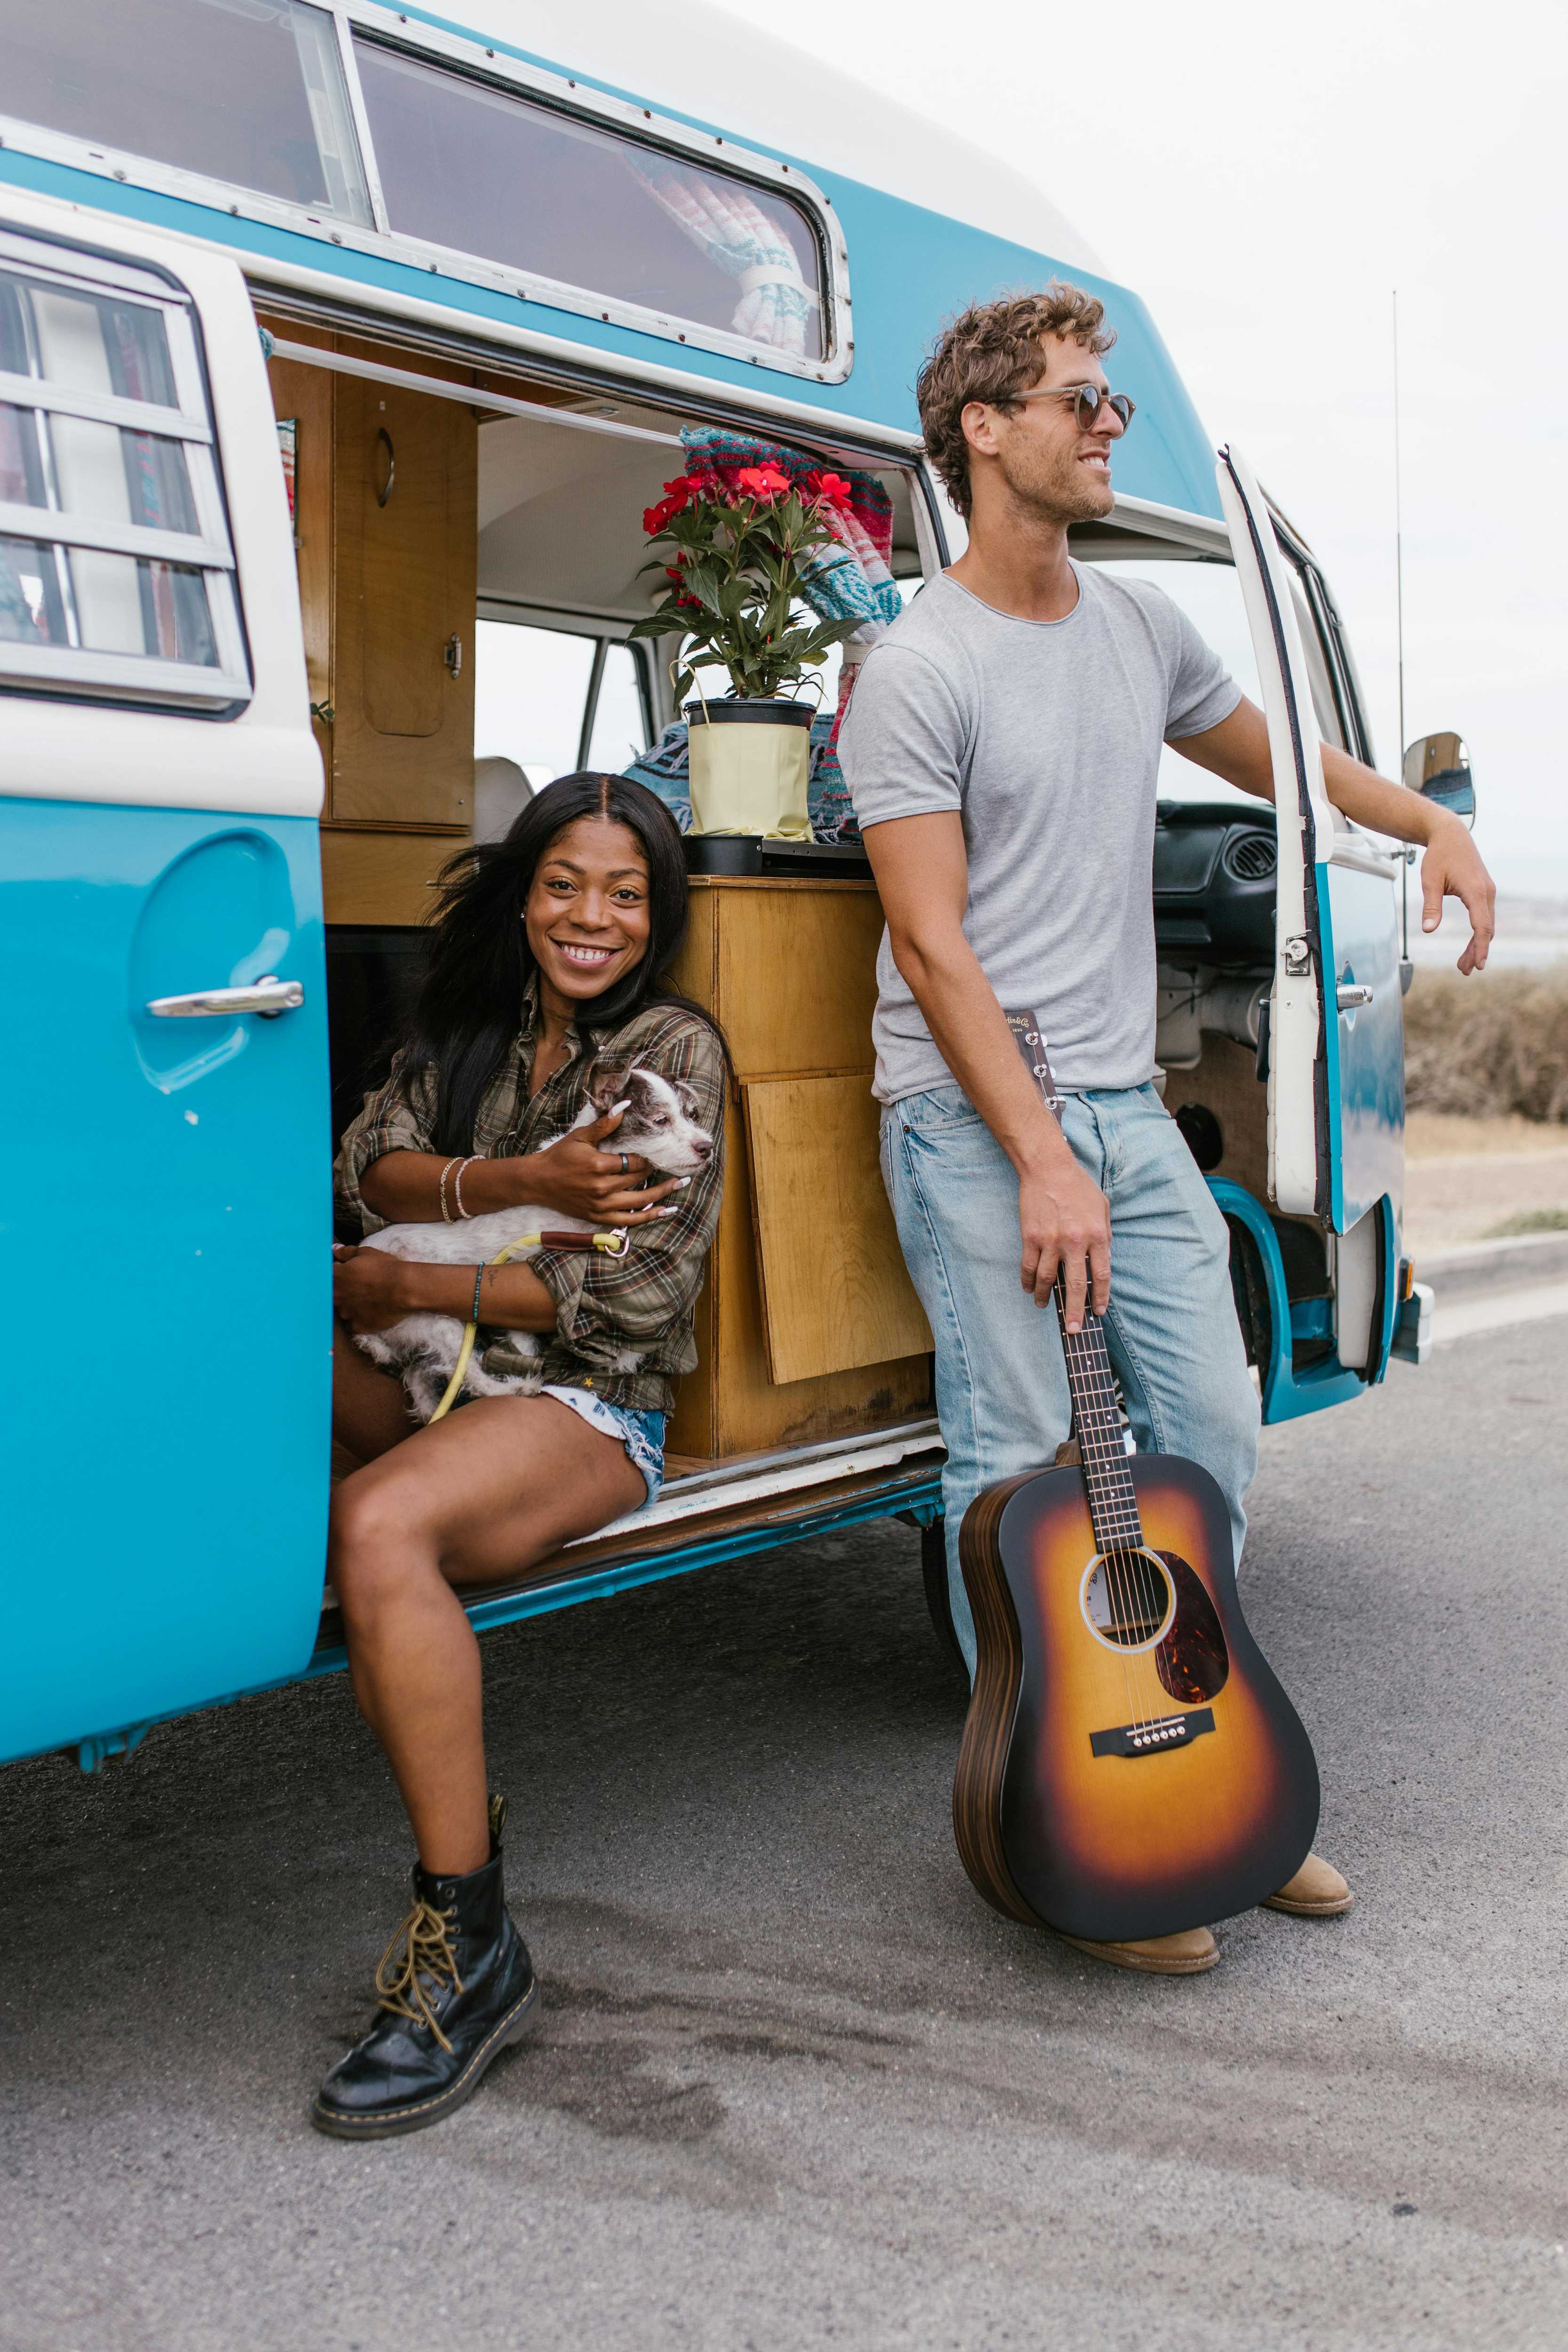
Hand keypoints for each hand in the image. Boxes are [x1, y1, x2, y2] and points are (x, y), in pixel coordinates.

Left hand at [333, 1244, 423, 1333]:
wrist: (403, 1287)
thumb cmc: (385, 1267)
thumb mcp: (366, 1253)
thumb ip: (346, 1252)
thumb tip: (334, 1250)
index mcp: (335, 1277)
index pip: (327, 1275)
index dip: (338, 1273)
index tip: (349, 1272)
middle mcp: (336, 1296)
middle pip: (333, 1294)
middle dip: (342, 1290)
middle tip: (359, 1286)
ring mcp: (346, 1313)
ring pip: (342, 1310)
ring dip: (349, 1306)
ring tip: (365, 1300)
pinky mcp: (357, 1325)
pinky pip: (352, 1324)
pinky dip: (358, 1319)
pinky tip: (368, 1313)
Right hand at [523, 1104, 682, 1223]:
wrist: (538, 1181)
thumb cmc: (559, 1156)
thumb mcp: (580, 1136)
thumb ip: (604, 1125)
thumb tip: (624, 1106)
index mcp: (599, 1165)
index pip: (633, 1161)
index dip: (648, 1157)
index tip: (658, 1151)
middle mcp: (602, 1187)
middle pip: (639, 1179)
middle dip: (657, 1171)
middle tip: (675, 1164)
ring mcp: (601, 1205)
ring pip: (639, 1201)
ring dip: (662, 1194)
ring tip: (680, 1184)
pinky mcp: (598, 1216)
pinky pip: (628, 1220)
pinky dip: (648, 1216)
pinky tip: (664, 1210)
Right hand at [1018, 1155, 1110, 1331]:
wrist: (1048, 1168)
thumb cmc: (1078, 1186)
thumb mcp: (1103, 1208)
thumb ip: (1105, 1235)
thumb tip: (1103, 1261)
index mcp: (1097, 1235)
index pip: (1101, 1275)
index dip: (1100, 1297)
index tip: (1097, 1312)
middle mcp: (1075, 1241)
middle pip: (1076, 1285)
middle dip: (1075, 1311)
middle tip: (1073, 1330)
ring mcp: (1051, 1240)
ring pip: (1048, 1279)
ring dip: (1046, 1297)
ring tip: (1045, 1307)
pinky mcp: (1031, 1237)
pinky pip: (1029, 1266)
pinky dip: (1028, 1280)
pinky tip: (1030, 1289)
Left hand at [1420, 815, 1495, 973]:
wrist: (1451, 835)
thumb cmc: (1439, 856)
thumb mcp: (1430, 881)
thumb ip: (1431, 907)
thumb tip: (1427, 930)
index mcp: (1476, 891)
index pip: (1482, 926)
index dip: (1479, 947)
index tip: (1478, 965)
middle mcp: (1487, 892)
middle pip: (1486, 929)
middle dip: (1476, 951)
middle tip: (1464, 971)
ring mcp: (1487, 891)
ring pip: (1486, 924)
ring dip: (1476, 944)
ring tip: (1463, 964)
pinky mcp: (1484, 891)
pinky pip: (1483, 916)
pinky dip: (1478, 932)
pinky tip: (1469, 944)